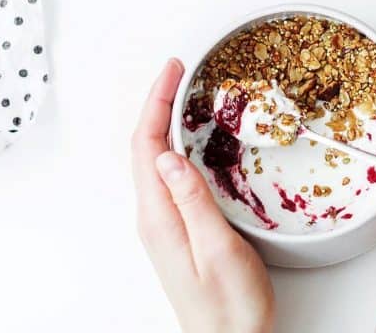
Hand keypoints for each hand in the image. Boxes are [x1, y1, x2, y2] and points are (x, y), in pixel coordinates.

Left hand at [131, 59, 274, 332]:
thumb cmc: (230, 306)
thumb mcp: (219, 251)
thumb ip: (193, 201)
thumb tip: (169, 156)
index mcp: (159, 217)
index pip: (147, 147)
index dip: (156, 103)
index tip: (173, 70)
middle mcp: (154, 218)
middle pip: (145, 148)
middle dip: (157, 104)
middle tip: (179, 71)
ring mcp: (163, 224)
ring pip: (155, 161)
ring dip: (164, 123)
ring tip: (183, 95)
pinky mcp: (177, 230)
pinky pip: (168, 177)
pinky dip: (176, 146)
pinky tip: (192, 141)